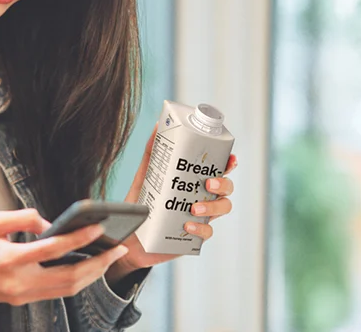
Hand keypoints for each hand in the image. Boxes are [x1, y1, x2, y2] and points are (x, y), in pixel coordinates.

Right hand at [0, 208, 129, 306]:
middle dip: (98, 264)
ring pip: (67, 290)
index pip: (54, 249)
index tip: (98, 227)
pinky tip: (87, 266)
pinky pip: (56, 292)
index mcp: (9, 259)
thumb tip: (50, 223)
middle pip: (69, 278)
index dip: (79, 238)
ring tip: (108, 257)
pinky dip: (76, 280)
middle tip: (117, 248)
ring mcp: (22, 295)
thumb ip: (22, 218)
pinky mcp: (22, 299)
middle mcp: (19, 282)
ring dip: (91, 275)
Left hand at [106, 124, 237, 282]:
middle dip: (223, 183)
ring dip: (213, 207)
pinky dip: (200, 228)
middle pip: (227, 188)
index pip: (219, 169)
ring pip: (223, 208)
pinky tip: (187, 224)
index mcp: (194, 181)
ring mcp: (201, 217)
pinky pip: (207, 232)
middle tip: (208, 183)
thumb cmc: (141, 204)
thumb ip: (152, 152)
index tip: (230, 159)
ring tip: (193, 207)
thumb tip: (157, 125)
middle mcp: (202, 197)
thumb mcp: (145, 175)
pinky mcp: (194, 236)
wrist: (130, 236)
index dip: (229, 164)